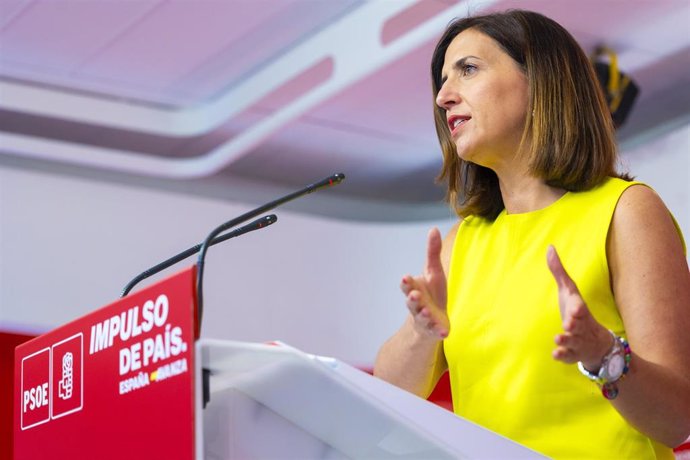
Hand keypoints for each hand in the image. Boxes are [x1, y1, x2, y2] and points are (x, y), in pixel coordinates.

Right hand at [400, 228, 448, 339]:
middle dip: (411, 298)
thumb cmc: (432, 292)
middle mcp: (416, 304)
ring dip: (423, 314)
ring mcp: (424, 317)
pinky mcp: (433, 329)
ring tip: (427, 312)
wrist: (433, 319)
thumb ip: (432, 252)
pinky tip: (444, 332)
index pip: (407, 284)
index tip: (406, 277)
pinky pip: (434, 331)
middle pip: (411, 301)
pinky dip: (438, 331)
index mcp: (414, 288)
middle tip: (413, 295)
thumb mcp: (434, 271)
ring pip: (421, 316)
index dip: (406, 282)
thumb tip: (434, 228)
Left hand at [546, 245, 611, 369]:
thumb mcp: (568, 291)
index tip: (575, 309)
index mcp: (579, 309)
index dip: (577, 308)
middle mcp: (581, 325)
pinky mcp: (574, 353)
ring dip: (566, 339)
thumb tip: (550, 247)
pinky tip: (555, 353)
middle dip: (575, 323)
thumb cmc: (577, 312)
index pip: (579, 307)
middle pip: (578, 324)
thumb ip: (558, 271)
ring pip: (574, 340)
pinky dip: (563, 355)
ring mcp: (579, 340)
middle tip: (568, 323)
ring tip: (558, 337)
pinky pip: (569, 356)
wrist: (597, 343)